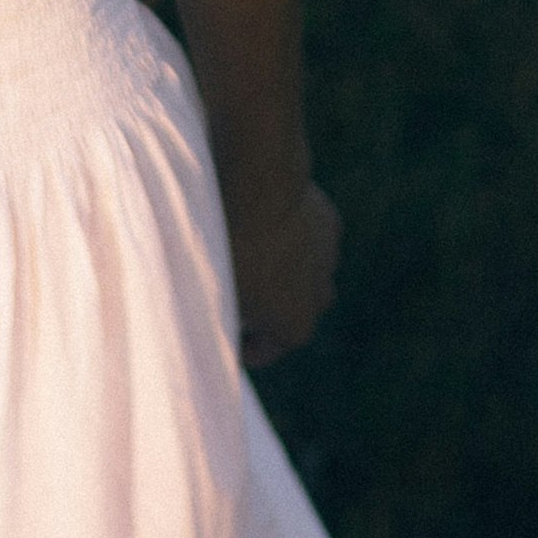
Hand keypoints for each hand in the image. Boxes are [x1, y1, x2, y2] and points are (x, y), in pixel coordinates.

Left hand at [229, 176, 340, 369]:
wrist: (259, 187)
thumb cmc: (230, 247)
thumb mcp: (211, 294)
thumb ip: (215, 317)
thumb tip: (206, 323)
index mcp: (295, 328)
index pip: (264, 350)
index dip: (238, 344)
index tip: (220, 331)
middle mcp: (320, 300)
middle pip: (288, 312)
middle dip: (263, 308)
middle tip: (231, 293)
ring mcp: (329, 261)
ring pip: (303, 274)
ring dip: (281, 271)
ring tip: (248, 253)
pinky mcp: (331, 226)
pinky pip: (309, 240)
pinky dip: (291, 236)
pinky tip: (265, 221)